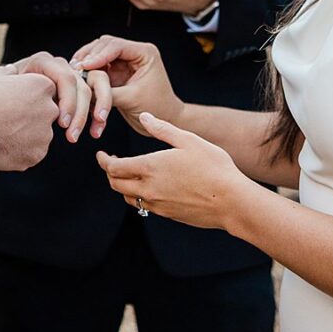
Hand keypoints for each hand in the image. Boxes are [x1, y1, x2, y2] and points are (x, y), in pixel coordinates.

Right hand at [0, 71, 57, 170]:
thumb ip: (9, 72)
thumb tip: (12, 70)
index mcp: (43, 86)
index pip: (45, 92)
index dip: (29, 97)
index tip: (14, 102)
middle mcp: (50, 109)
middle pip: (46, 113)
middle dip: (32, 117)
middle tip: (9, 120)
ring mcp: (45, 134)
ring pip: (40, 135)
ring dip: (27, 135)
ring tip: (4, 135)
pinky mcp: (38, 154)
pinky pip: (33, 152)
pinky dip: (22, 151)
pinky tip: (5, 147)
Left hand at [9, 51, 111, 141]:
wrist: (1, 105)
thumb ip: (5, 78)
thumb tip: (11, 73)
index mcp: (44, 62)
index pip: (65, 77)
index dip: (67, 100)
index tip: (61, 123)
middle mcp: (60, 67)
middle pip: (81, 86)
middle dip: (80, 112)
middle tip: (71, 136)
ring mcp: (70, 78)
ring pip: (92, 91)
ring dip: (93, 113)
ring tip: (90, 134)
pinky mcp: (77, 93)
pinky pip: (94, 101)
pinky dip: (97, 117)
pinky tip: (94, 132)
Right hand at [72, 36, 183, 135]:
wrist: (165, 120)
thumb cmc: (157, 109)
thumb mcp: (131, 99)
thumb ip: (108, 92)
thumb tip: (85, 89)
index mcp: (145, 53)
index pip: (116, 46)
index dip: (98, 55)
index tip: (84, 66)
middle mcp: (134, 53)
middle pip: (105, 45)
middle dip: (89, 56)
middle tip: (75, 68)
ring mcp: (124, 61)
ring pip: (99, 54)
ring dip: (86, 62)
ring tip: (74, 73)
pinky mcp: (117, 71)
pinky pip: (98, 66)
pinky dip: (88, 71)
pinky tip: (78, 79)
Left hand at [95, 112, 252, 231]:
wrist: (231, 201)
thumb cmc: (214, 167)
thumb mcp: (189, 140)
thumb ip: (163, 129)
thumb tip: (144, 116)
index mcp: (150, 167)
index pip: (114, 167)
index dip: (103, 160)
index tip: (101, 154)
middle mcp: (148, 189)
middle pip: (115, 184)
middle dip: (109, 173)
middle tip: (110, 163)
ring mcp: (157, 205)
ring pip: (128, 198)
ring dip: (123, 186)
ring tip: (128, 174)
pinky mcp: (168, 215)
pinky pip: (144, 206)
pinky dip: (139, 196)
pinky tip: (150, 187)